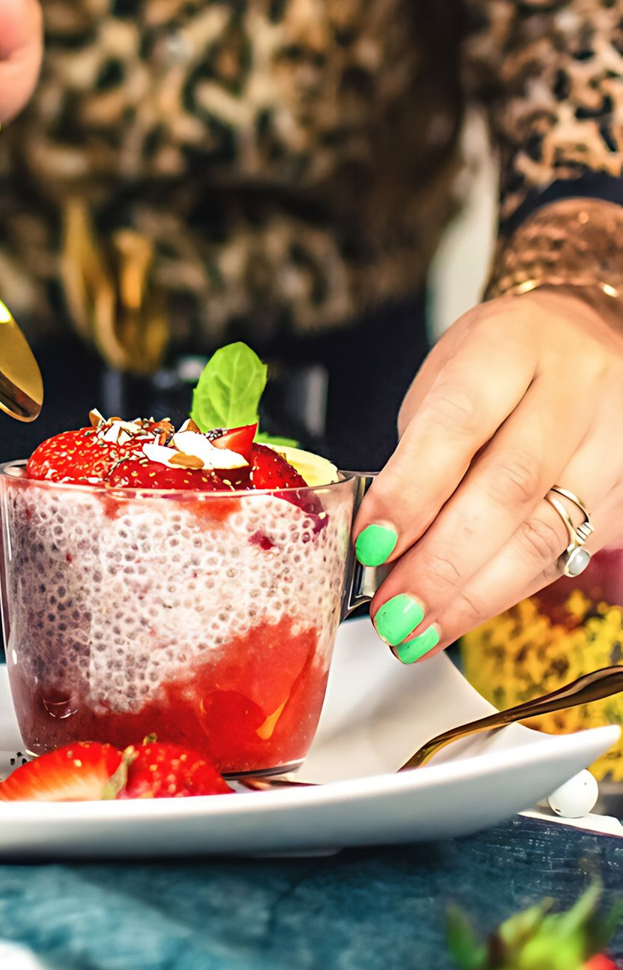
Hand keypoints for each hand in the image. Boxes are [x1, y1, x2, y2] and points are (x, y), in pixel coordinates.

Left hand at [354, 288, 622, 662]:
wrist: (583, 340)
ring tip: (417, 630)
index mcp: (513, 344)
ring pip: (545, 534)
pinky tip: (460, 615)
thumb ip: (419, 455)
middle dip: (441, 563)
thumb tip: (382, 545)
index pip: (459, 422)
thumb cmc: (499, 364)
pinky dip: (503, 593)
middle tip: (392, 610)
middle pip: (509, 488)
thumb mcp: (446, 381)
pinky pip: (563, 555)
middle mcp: (576, 388)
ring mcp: (614, 440)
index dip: (412, 491)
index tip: (371, 545)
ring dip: (472, 596)